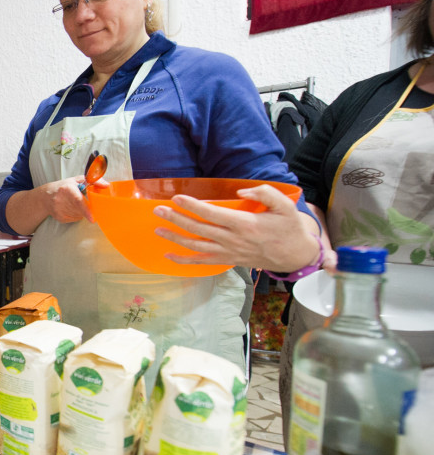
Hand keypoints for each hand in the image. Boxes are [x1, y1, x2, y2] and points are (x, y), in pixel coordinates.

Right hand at [41, 176, 93, 222]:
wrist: (45, 196)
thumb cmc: (63, 187)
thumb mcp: (77, 180)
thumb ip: (93, 181)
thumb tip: (106, 185)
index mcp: (67, 188)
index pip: (78, 201)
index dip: (86, 210)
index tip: (92, 218)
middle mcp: (61, 200)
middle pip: (81, 209)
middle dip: (86, 207)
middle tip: (83, 201)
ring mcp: (59, 210)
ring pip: (79, 215)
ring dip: (81, 210)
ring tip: (73, 203)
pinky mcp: (59, 218)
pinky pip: (74, 219)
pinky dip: (76, 214)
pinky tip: (69, 208)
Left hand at [152, 184, 319, 271]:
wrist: (295, 255)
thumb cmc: (289, 228)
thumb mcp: (285, 205)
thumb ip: (264, 193)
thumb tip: (241, 192)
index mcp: (244, 224)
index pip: (212, 213)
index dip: (193, 206)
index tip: (176, 198)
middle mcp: (232, 239)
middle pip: (198, 228)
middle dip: (176, 218)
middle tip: (158, 210)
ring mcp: (228, 252)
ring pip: (196, 246)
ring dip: (175, 237)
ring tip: (158, 228)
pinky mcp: (227, 261)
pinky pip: (201, 262)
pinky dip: (183, 260)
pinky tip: (168, 255)